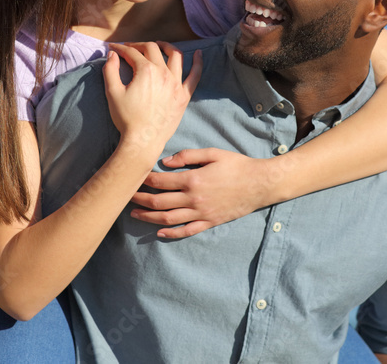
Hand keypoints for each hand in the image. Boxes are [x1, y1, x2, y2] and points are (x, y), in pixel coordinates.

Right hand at [103, 42, 201, 165]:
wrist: (143, 140)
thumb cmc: (126, 118)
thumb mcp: (112, 92)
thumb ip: (110, 70)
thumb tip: (112, 54)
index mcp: (146, 70)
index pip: (132, 53)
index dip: (121, 48)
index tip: (114, 48)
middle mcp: (163, 73)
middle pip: (152, 49)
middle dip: (139, 45)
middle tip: (130, 49)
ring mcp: (176, 83)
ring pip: (175, 55)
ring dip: (166, 46)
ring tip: (159, 45)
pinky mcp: (184, 95)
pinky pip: (195, 75)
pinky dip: (198, 62)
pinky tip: (198, 53)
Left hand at [129, 148, 273, 238]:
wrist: (260, 184)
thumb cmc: (237, 165)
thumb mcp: (213, 153)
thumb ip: (188, 155)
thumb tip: (166, 161)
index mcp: (193, 179)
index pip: (161, 181)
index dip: (144, 180)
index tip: (133, 177)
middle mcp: (194, 198)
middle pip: (159, 202)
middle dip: (140, 199)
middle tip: (126, 197)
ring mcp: (201, 213)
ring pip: (168, 218)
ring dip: (148, 217)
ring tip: (135, 214)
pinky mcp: (209, 222)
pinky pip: (187, 231)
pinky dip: (171, 233)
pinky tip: (160, 232)